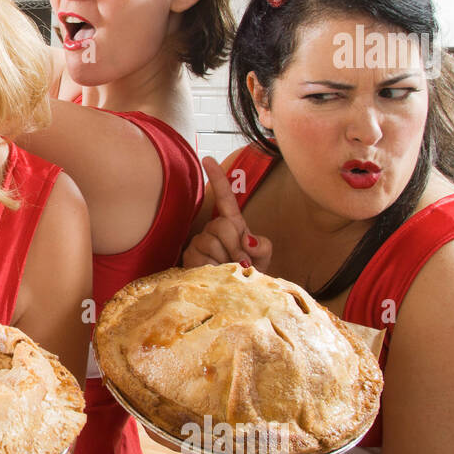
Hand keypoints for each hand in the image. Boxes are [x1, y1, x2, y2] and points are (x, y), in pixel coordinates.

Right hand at [183, 156, 272, 270]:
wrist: (238, 295)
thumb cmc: (251, 273)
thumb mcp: (264, 257)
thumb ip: (263, 246)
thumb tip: (247, 239)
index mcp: (233, 224)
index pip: (225, 197)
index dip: (217, 178)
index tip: (207, 159)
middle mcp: (212, 229)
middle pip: (223, 224)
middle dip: (236, 246)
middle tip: (242, 264)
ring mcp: (199, 242)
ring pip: (211, 241)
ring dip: (226, 260)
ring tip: (229, 271)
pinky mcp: (189, 257)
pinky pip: (202, 257)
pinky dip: (215, 268)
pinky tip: (216, 274)